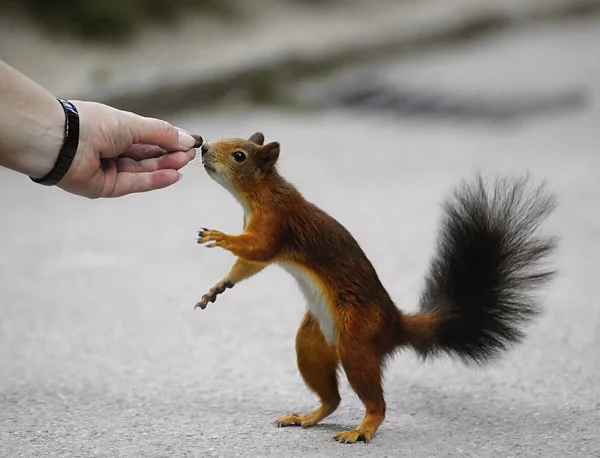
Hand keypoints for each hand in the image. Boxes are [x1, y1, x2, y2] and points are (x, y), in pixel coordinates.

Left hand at [57, 101, 198, 197]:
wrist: (61, 141)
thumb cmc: (92, 124)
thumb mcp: (132, 124)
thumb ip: (161, 134)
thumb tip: (188, 139)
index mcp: (116, 130)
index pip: (148, 138)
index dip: (170, 140)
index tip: (190, 142)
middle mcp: (113, 150)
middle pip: (148, 155)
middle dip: (170, 154)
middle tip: (191, 153)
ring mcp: (110, 169)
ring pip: (144, 170)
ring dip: (166, 167)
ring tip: (185, 162)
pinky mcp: (107, 187)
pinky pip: (135, 183)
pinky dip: (155, 180)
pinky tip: (173, 175)